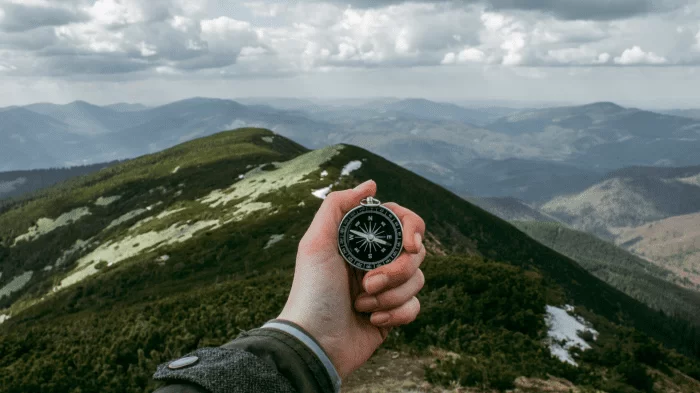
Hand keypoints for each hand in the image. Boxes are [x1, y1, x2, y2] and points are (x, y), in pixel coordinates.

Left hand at [277, 180, 425, 378]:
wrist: (315, 342)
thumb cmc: (312, 291)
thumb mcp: (316, 242)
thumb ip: (338, 205)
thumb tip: (371, 184)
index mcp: (361, 241)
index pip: (402, 222)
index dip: (412, 229)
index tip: (409, 245)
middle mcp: (375, 261)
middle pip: (416, 252)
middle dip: (396, 270)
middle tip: (369, 283)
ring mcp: (386, 288)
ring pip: (418, 280)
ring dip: (391, 295)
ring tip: (362, 304)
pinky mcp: (393, 314)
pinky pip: (415, 306)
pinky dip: (397, 314)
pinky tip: (372, 321)